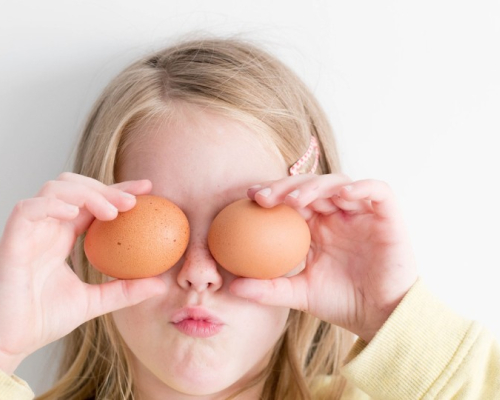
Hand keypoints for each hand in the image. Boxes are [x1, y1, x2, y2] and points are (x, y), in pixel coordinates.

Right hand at [0, 173, 165, 373]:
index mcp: (63, 236)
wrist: (11, 342)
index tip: (147, 189)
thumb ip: (125, 290)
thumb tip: (160, 284)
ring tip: (111, 212)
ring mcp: (29, 231)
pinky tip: (74, 211)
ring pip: (54, 189)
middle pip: (76, 186)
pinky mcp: (12, 239)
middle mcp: (48, 228)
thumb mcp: (95, 302)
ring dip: (86, 193)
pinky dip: (52, 204)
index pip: (93, 202)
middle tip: (134, 201)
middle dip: (106, 187)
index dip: (118, 190)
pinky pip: (28, 209)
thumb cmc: (44, 320)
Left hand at [230, 174, 417, 341]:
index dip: (272, 193)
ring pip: (338, 183)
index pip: (292, 200)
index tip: (249, 198)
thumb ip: (268, 288)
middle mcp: (337, 214)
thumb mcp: (299, 294)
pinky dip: (362, 187)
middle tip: (264, 197)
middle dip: (286, 186)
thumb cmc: (341, 303)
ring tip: (295, 199)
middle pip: (310, 186)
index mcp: (317, 227)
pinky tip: (342, 194)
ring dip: (316, 186)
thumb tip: (232, 288)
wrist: (380, 317)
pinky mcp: (387, 215)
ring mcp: (361, 212)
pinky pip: (377, 191)